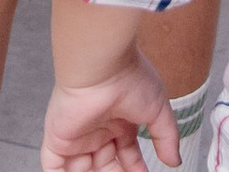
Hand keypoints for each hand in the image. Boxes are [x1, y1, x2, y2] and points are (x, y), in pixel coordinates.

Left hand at [41, 52, 180, 171]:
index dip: (134, 168)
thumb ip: (167, 137)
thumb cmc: (130, 77)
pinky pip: (54, 167)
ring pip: (81, 169)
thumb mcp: (158, 110)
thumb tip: (175, 161)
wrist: (102, 66)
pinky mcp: (58, 139)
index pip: (126, 151)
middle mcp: (98, 127)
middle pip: (105, 163)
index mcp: (119, 118)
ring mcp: (77, 133)